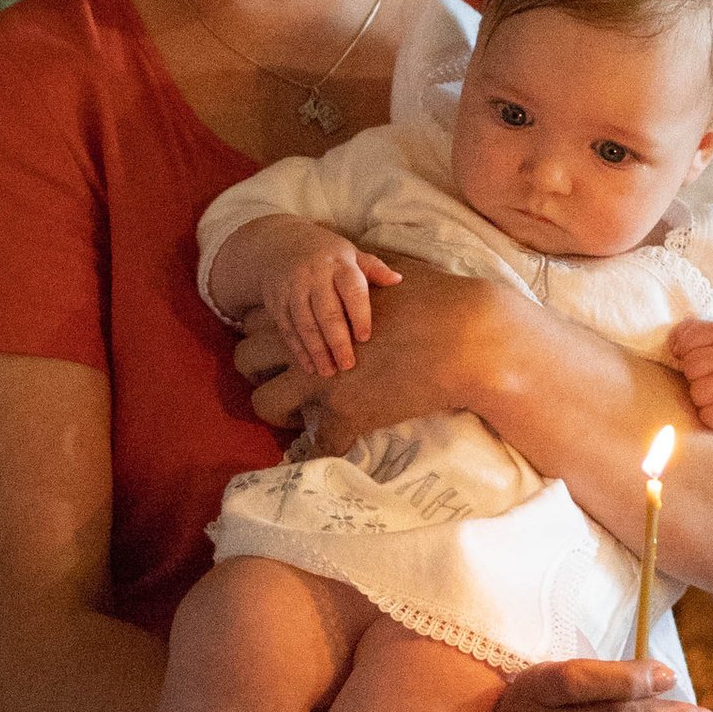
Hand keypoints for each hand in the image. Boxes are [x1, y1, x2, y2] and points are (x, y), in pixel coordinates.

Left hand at [240, 256, 505, 449]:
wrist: (468, 339)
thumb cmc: (436, 299)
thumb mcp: (388, 273)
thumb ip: (361, 273)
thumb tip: (362, 261)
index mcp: (314, 308)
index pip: (257, 320)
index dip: (267, 334)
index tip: (285, 346)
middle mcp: (307, 344)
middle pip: (244, 360)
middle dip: (260, 372)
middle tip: (286, 379)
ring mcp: (323, 383)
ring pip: (264, 405)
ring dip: (280, 411)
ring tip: (302, 414)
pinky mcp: (348, 416)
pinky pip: (317, 446)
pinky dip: (325, 450)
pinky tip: (337, 445)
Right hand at [248, 217, 402, 381]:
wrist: (278, 242)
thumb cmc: (326, 253)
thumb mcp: (350, 253)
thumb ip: (373, 268)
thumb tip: (398, 279)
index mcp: (338, 263)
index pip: (351, 290)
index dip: (359, 314)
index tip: (365, 338)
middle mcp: (314, 275)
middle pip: (326, 312)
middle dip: (337, 341)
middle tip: (348, 365)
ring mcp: (292, 289)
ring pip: (304, 323)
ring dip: (316, 350)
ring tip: (328, 372)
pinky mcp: (276, 301)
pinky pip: (287, 328)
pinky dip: (298, 349)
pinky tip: (310, 366)